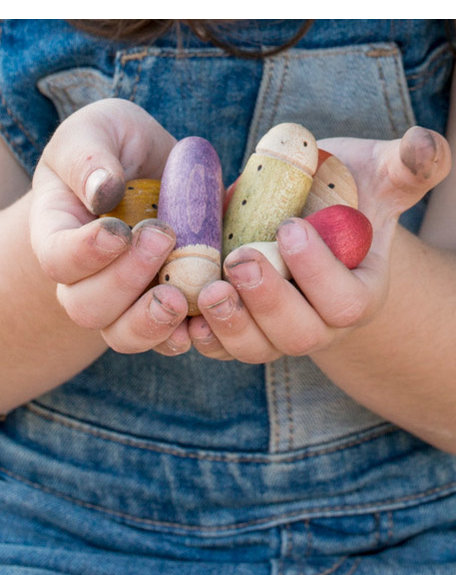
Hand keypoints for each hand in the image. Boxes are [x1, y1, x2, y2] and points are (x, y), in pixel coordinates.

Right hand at [30, 98, 190, 355]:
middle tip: (163, 238)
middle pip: (87, 306)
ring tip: (180, 297)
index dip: (85, 253)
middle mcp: (85, 277)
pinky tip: (201, 321)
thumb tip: (102, 190)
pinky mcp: (161, 308)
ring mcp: (124, 300)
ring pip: (122, 335)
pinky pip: (163, 340)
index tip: (120, 230)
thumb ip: (90, 156)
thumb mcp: (99, 130)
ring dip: (150, 323)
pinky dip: (181, 337)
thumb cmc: (118, 148)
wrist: (152, 172)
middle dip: (125, 280)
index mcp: (60, 232)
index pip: (57, 259)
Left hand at [189, 126, 450, 362]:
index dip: (318, 272)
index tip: (290, 227)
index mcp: (358, 292)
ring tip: (208, 290)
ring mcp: (278, 331)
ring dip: (231, 324)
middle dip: (269, 301)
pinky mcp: (243, 329)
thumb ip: (407, 166)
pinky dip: (203, 337)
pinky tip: (182, 312)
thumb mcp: (377, 177)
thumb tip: (424, 144)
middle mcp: (320, 323)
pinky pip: (223, 347)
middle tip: (241, 261)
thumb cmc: (343, 197)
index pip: (346, 301)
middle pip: (300, 334)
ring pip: (258, 348)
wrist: (306, 220)